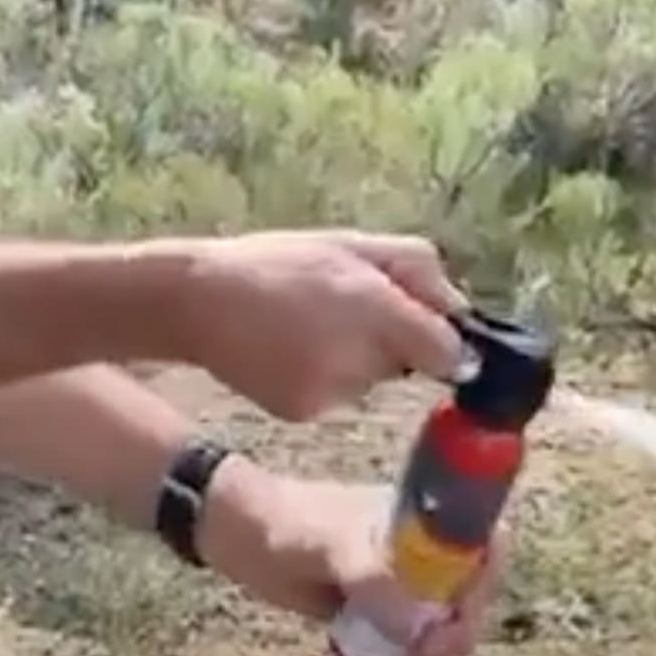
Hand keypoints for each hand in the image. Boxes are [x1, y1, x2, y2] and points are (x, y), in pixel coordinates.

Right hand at [177, 230, 469, 420]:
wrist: (196, 300)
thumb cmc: (277, 263)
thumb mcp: (351, 243)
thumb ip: (416, 270)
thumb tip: (459, 310)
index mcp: (377, 308)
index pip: (448, 352)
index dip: (443, 342)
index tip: (429, 336)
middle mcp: (361, 357)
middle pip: (405, 366)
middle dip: (389, 342)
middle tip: (342, 310)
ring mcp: (332, 391)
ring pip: (368, 382)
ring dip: (353, 360)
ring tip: (304, 327)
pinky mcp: (306, 411)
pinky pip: (335, 397)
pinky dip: (321, 378)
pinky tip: (286, 352)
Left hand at [197, 461, 508, 655]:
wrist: (239, 536)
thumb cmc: (289, 522)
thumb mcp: (332, 546)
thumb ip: (374, 580)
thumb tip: (419, 630)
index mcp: (429, 522)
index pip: (486, 557)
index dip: (480, 596)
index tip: (451, 626)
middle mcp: (424, 555)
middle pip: (465, 609)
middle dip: (447, 646)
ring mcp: (400, 589)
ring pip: (433, 641)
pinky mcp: (373, 619)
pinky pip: (395, 655)